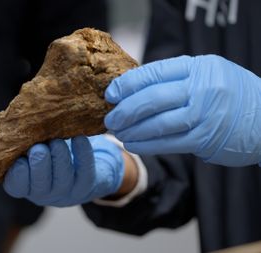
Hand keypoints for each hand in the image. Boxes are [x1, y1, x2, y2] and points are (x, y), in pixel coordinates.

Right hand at [3, 135, 124, 206]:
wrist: (75, 170)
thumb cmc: (43, 155)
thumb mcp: (27, 151)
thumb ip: (22, 143)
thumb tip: (18, 123)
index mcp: (23, 186)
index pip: (16, 185)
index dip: (17, 171)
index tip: (19, 155)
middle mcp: (43, 194)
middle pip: (40, 183)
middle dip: (39, 163)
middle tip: (39, 147)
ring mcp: (65, 192)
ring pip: (63, 177)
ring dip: (59, 156)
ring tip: (57, 141)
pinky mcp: (85, 185)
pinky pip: (85, 171)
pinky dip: (82, 153)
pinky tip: (79, 138)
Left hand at [105, 55, 260, 166]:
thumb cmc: (228, 95)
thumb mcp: (206, 76)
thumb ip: (174, 80)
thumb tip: (132, 90)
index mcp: (199, 67)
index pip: (154, 72)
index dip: (127, 84)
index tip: (110, 93)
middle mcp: (203, 88)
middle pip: (153, 97)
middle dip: (125, 110)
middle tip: (110, 118)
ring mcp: (206, 114)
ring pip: (159, 122)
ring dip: (133, 130)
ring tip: (118, 133)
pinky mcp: (206, 138)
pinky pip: (169, 143)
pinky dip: (147, 144)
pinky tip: (133, 144)